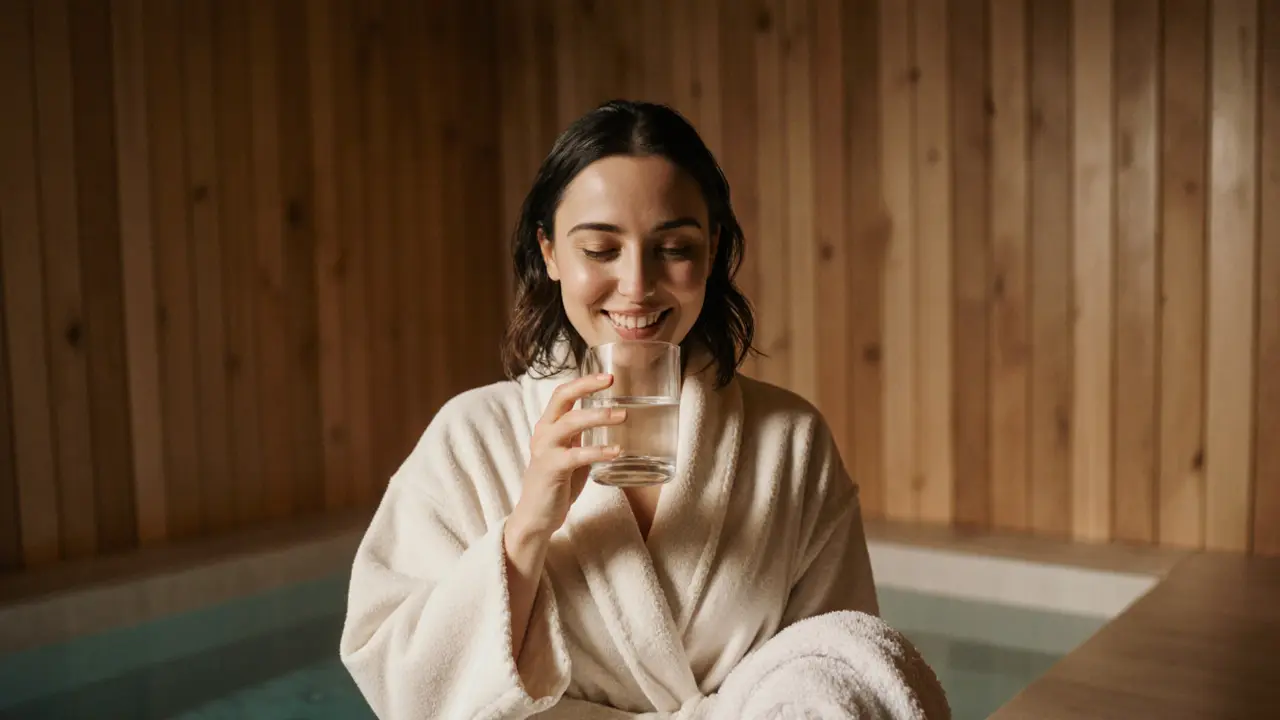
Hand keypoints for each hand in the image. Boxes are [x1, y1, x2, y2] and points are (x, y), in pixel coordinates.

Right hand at [510, 373, 625, 537]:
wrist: (536, 517)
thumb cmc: (557, 485)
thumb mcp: (570, 454)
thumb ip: (582, 438)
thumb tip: (608, 423)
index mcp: (548, 426)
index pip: (563, 393)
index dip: (583, 381)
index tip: (607, 376)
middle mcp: (543, 432)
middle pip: (563, 398)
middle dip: (587, 386)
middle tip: (612, 381)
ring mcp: (545, 450)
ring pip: (571, 422)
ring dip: (599, 416)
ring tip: (623, 415)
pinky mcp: (551, 470)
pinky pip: (577, 455)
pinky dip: (599, 451)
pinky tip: (617, 452)